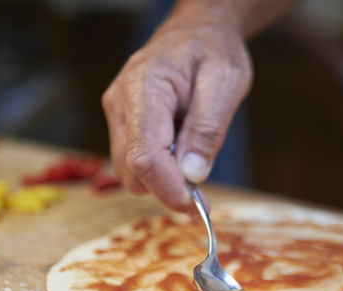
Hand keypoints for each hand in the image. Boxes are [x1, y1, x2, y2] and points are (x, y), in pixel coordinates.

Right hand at [102, 3, 251, 211]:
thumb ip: (208, 129)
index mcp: (143, 89)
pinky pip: (136, 161)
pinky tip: (182, 147)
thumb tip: (193, 175)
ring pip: (131, 172)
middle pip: (132, 172)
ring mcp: (117, 114)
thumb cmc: (212, 50)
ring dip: (165, 178)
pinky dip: (161, 168)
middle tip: (204, 189)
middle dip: (168, 188)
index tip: (197, 207)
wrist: (197, 30)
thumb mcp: (225, 82)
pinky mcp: (122, 124)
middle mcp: (120, 103)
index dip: (169, 189)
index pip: (145, 156)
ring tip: (194, 152)